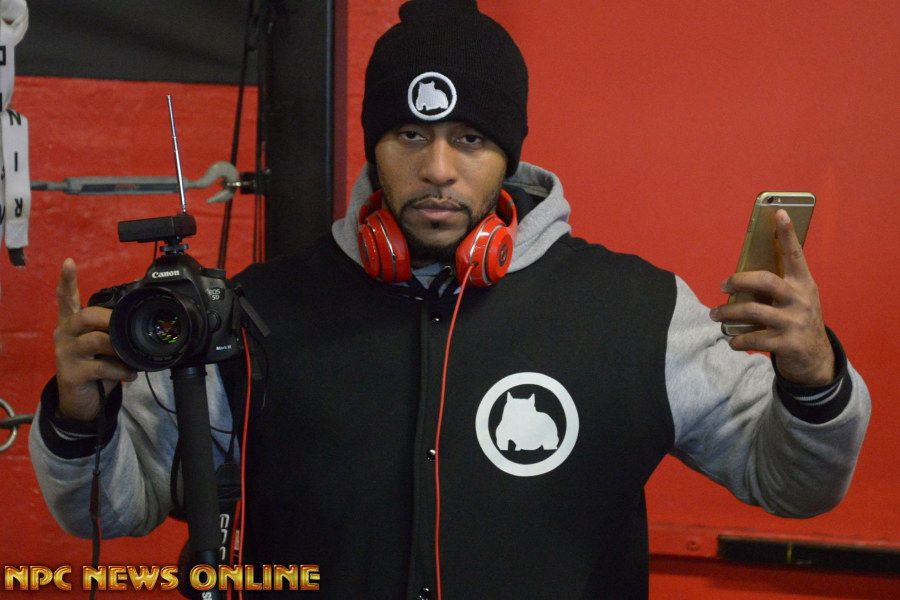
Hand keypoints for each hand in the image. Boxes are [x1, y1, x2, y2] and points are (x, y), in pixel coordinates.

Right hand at [53, 258, 136, 420]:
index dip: (67, 281)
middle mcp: (66, 335)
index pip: (65, 298)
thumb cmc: (96, 366)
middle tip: (125, 327)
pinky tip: (129, 374)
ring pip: (95, 341)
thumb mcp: (105, 346)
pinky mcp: (71, 373)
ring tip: (131, 356)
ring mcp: (66, 354)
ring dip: (119, 347)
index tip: (69, 262)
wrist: (82, 400)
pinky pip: (100, 366)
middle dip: (108, 319)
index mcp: (72, 324)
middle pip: (84, 316)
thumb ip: (115, 332)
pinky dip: (120, 369)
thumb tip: (143, 322)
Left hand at [709, 209, 834, 385]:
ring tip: (715, 315)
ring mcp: (795, 322)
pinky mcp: (787, 343)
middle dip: (738, 281)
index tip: (779, 213)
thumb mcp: (796, 299)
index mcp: (804, 283)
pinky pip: (753, 339)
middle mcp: (801, 300)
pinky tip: (731, 339)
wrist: (815, 358)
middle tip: (721, 286)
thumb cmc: (796, 319)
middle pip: (765, 281)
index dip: (787, 234)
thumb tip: (739, 277)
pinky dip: (737, 339)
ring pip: (752, 311)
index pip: (795, 255)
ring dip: (727, 313)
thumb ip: (777, 287)